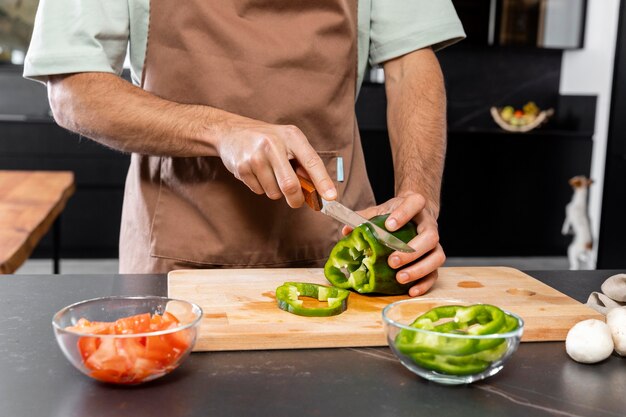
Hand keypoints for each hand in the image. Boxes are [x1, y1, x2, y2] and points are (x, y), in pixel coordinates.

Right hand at [215, 115, 336, 206]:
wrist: (231, 132)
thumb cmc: (266, 139)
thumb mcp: (288, 142)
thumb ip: (303, 163)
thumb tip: (319, 189)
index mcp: (291, 136)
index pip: (311, 162)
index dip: (322, 181)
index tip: (330, 197)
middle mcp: (273, 145)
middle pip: (290, 185)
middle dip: (296, 200)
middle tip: (297, 201)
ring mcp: (255, 157)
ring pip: (274, 193)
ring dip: (276, 191)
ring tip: (270, 175)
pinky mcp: (242, 168)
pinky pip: (259, 191)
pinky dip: (261, 188)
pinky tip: (256, 173)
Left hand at [342, 192, 444, 296]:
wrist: (415, 214)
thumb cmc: (395, 214)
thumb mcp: (380, 211)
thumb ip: (364, 218)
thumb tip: (346, 230)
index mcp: (416, 206)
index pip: (415, 203)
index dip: (404, 213)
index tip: (389, 225)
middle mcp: (429, 224)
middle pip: (430, 236)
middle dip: (411, 251)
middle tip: (392, 261)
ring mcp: (434, 243)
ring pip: (437, 256)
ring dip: (419, 269)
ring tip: (400, 278)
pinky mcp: (434, 259)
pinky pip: (435, 273)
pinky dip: (424, 283)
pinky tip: (411, 290)